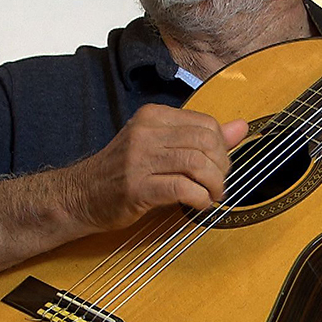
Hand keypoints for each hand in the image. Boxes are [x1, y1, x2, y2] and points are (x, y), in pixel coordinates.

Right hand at [69, 104, 248, 233]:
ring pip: (196, 164)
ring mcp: (138, 158)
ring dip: (213, 185)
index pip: (205, 124)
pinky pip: (181, 187)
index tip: (219, 166)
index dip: (222, 148)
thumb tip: (242, 127)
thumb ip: (201, 137)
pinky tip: (199, 204)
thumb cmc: (123, 172)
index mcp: (153, 116)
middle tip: (218, 184)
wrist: (80, 195)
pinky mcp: (136, 187)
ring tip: (211, 195)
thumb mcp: (161, 145)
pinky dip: (199, 198)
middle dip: (221, 167)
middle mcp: (146, 132)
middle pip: (205, 142)